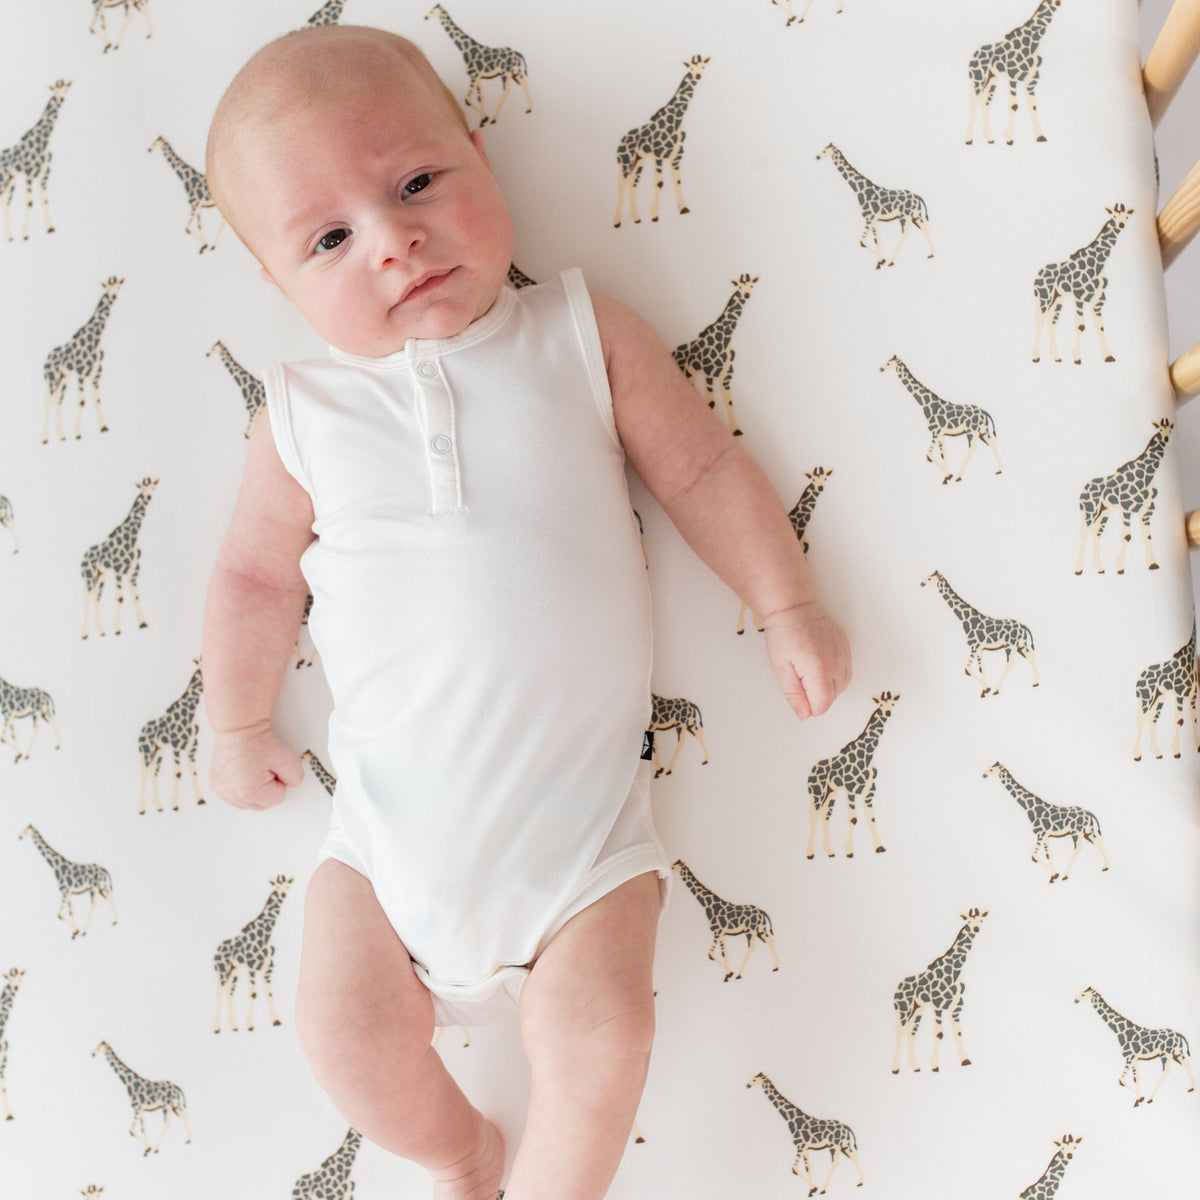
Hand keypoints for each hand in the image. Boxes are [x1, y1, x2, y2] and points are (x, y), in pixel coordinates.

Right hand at [208, 720, 304, 810]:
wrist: (237, 728)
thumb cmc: (258, 741)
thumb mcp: (286, 759)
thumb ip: (295, 777)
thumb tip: (290, 786)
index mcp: (251, 792)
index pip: (278, 798)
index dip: (279, 780)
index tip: (272, 766)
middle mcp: (233, 795)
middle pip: (263, 804)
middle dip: (268, 788)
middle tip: (263, 767)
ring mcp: (222, 792)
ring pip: (249, 803)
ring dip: (255, 791)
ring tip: (252, 770)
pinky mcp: (216, 787)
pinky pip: (236, 797)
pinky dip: (242, 789)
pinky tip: (243, 773)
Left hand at [762, 600, 851, 719]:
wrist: (794, 607)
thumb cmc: (783, 636)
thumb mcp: (781, 669)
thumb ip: (794, 694)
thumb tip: (804, 715)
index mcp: (819, 670)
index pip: (822, 705)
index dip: (809, 707)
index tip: (799, 696)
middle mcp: (837, 663)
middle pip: (833, 697)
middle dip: (817, 696)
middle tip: (799, 678)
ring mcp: (844, 654)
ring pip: (842, 686)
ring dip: (827, 687)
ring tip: (809, 672)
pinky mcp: (846, 647)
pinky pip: (846, 671)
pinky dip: (835, 675)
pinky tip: (820, 665)